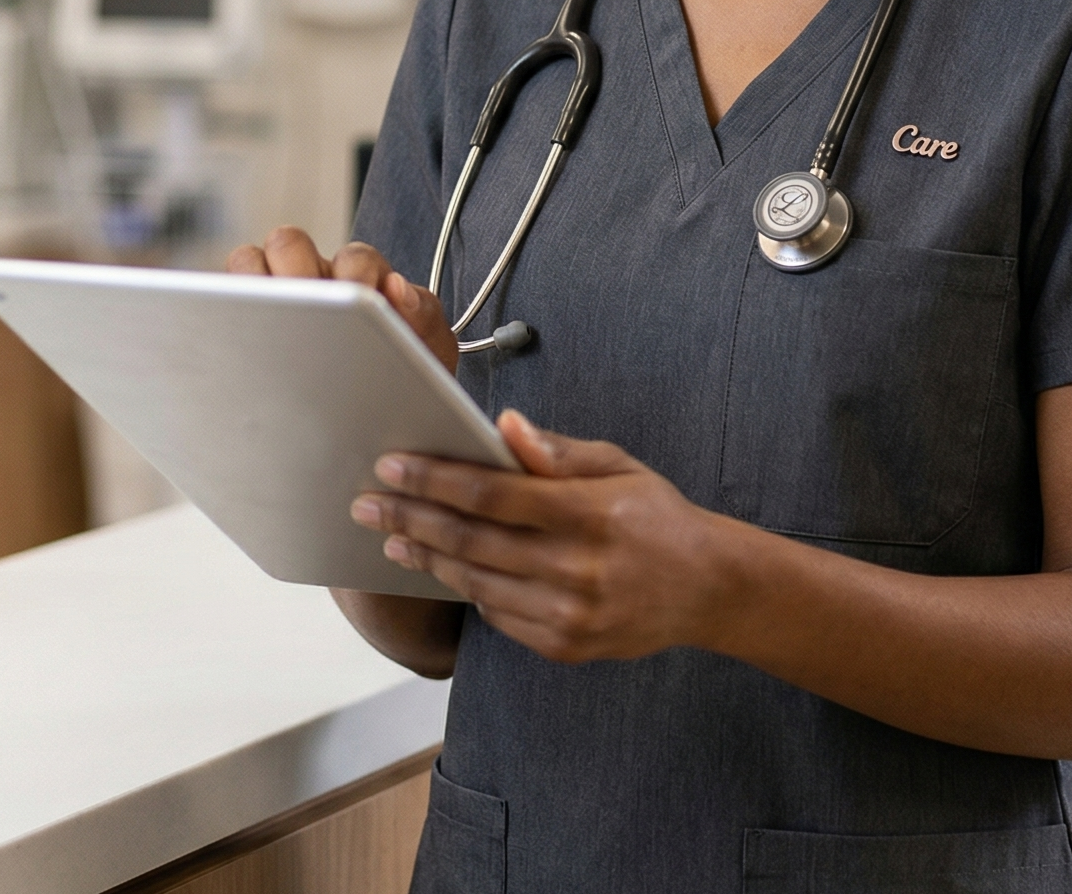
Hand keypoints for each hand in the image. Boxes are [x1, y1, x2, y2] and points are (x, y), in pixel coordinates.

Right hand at [226, 225, 457, 374]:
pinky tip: (233, 352)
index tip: (362, 298)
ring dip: (251, 285)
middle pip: (286, 241)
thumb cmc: (405, 375)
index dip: (354, 272)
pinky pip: (217, 306)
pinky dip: (218, 314)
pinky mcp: (241, 327)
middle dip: (294, 267)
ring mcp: (274, 298)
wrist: (385, 422)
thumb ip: (422, 315)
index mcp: (361, 276)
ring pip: (244, 262)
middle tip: (308, 304)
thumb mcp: (428, 348)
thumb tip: (395, 287)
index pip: (353, 256)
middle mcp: (313, 277)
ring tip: (263, 324)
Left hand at [353, 412, 738, 664]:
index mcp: (589, 512)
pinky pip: (498, 616)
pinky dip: (467, 588)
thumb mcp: (618, 465)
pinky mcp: (564, 647)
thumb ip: (557, 451)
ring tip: (392, 535)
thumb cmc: (656, 515)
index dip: (435, 479)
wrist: (705, 588)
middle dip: (411, 517)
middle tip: (367, 503)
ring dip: (427, 557)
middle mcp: (576, 568)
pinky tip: (446, 567)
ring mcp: (568, 614)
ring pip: (476, 582)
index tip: (391, 465)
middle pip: (472, 540)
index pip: (493, 493)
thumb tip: (504, 425)